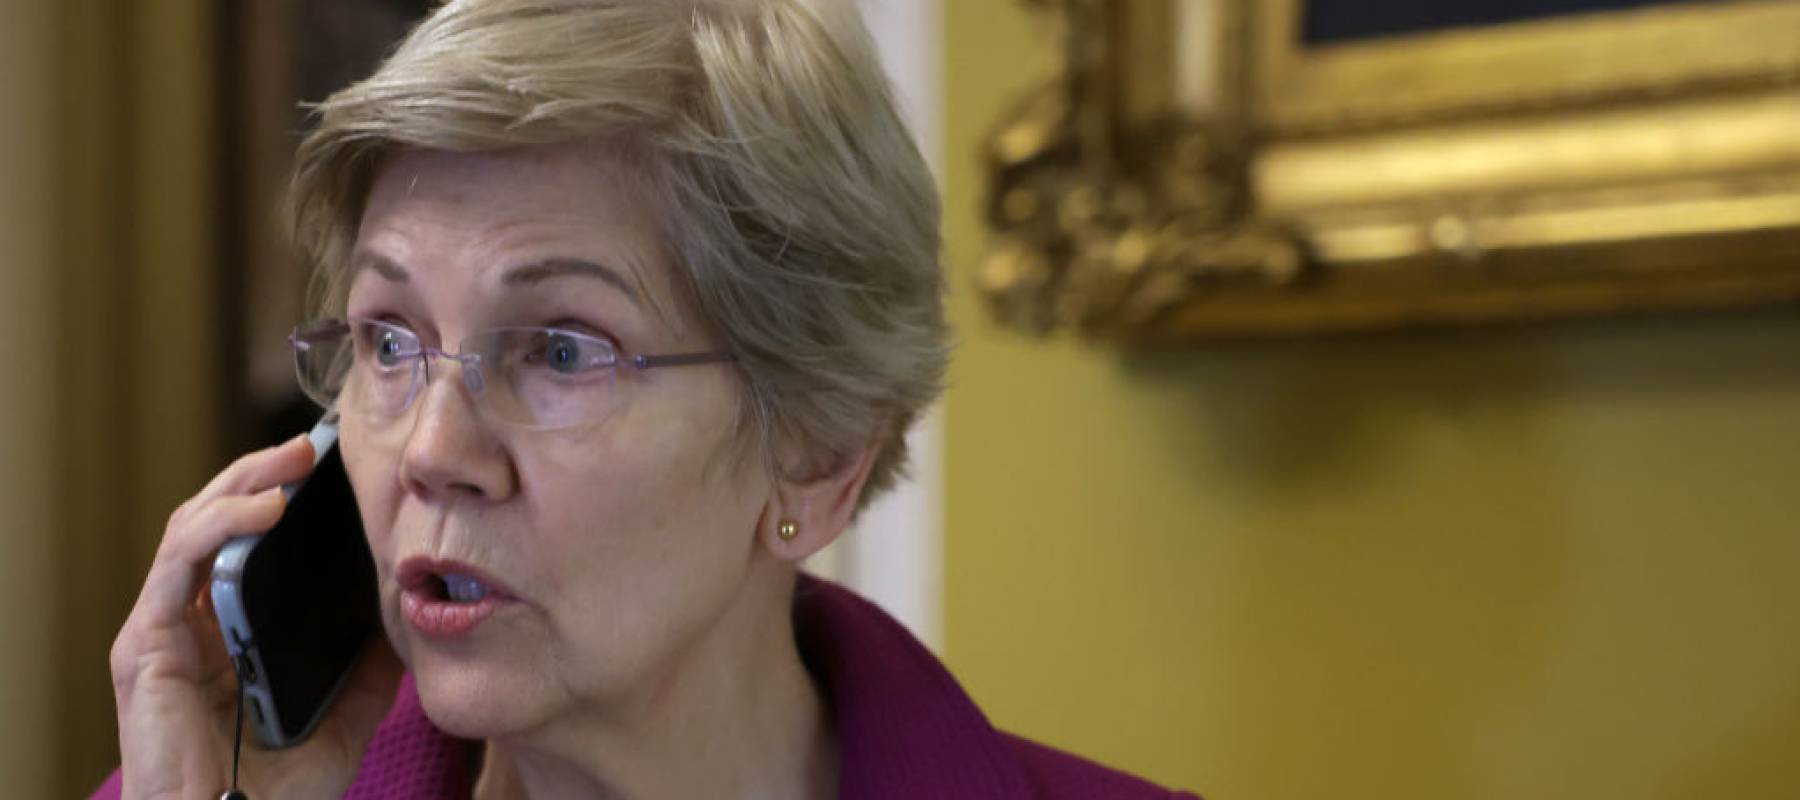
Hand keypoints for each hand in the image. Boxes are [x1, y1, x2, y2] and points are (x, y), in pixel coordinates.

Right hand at [109, 435, 402, 799]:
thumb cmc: (278, 790)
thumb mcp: (347, 716)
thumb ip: (369, 667)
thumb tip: (407, 612)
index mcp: (233, 633)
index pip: (253, 546)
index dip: (286, 499)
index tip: (336, 468)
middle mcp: (193, 623)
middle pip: (221, 522)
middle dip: (264, 474)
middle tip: (314, 444)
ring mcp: (164, 630)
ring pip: (194, 527)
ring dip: (244, 483)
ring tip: (294, 461)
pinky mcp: (144, 645)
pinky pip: (178, 565)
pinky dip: (221, 526)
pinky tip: (265, 509)